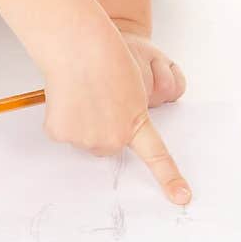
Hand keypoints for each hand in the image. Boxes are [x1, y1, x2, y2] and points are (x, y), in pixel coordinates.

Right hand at [38, 10, 191, 204]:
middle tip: (95, 97)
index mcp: (135, 123)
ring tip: (79, 90)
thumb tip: (101, 124)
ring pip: (81, 138)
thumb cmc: (104, 54)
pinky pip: (60, 131)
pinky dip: (59, 115)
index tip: (181, 196)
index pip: (155, 155)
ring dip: (79, 119)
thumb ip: (123, 112)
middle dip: (100, 126)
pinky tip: (63, 94)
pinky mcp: (62, 134)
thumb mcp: (128, 85)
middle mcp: (113, 138)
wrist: (79, 45)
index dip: (168, 177)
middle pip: (105, 144)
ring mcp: (86, 139)